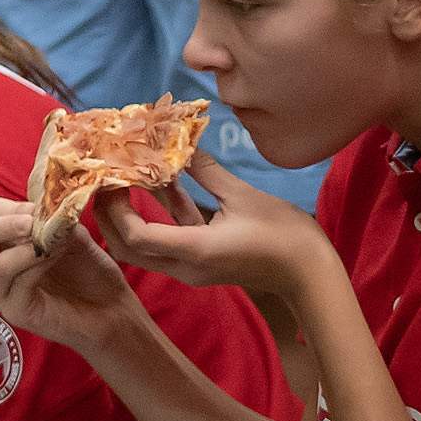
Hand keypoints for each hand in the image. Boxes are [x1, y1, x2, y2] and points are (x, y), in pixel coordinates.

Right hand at [0, 193, 151, 353]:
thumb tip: (42, 205)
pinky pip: (16, 281)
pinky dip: (37, 263)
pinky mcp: (14, 312)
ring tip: (59, 244)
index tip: (40, 210)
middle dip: (2, 224)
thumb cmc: (90, 270)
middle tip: (32, 223)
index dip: (11, 206)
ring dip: (31, 246)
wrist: (113, 310)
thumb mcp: (71, 234)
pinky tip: (57, 257)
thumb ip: (53, 219)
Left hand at [97, 151, 326, 299]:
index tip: (114, 176)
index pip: (134, 236)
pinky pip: (167, 241)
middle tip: (107, 178)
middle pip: (127, 247)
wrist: (313, 277)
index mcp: (194, 250)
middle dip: (110, 215)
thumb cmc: (286, 237)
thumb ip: (207, 171)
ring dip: (130, 215)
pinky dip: (159, 216)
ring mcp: (191, 268)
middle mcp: (185, 266)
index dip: (116, 207)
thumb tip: (182, 143)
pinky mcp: (200, 263)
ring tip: (125, 176)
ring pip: (143, 247)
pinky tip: (162, 181)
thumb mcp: (244, 196)